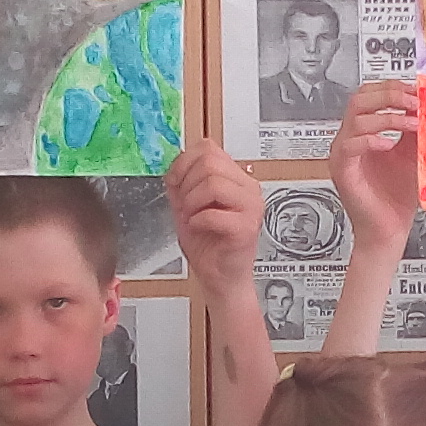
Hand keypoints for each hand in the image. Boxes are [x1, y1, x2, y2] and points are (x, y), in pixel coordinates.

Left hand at [167, 141, 263, 287]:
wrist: (219, 277)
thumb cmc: (209, 244)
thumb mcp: (188, 205)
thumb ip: (182, 182)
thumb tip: (175, 163)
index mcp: (235, 178)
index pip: (209, 148)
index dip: (184, 162)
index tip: (176, 182)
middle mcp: (248, 188)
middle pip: (210, 163)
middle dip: (187, 184)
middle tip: (185, 205)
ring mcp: (251, 207)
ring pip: (214, 183)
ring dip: (192, 202)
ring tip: (192, 217)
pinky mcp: (246, 227)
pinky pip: (214, 213)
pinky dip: (198, 221)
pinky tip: (199, 228)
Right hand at [328, 80, 422, 251]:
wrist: (389, 229)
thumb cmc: (398, 197)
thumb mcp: (413, 154)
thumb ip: (415, 130)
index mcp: (365, 131)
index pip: (370, 94)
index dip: (393, 87)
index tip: (417, 90)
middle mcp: (350, 137)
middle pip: (359, 98)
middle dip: (389, 95)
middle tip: (413, 101)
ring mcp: (343, 153)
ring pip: (355, 118)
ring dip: (387, 117)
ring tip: (410, 123)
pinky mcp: (342, 170)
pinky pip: (349, 145)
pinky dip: (370, 140)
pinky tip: (389, 144)